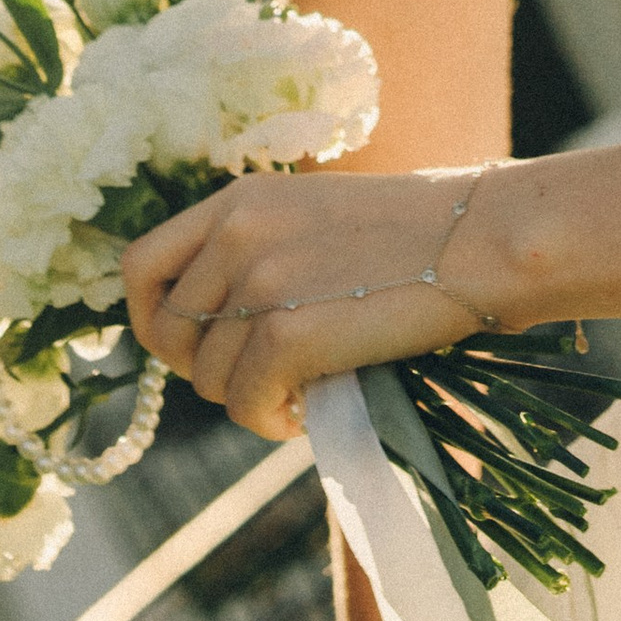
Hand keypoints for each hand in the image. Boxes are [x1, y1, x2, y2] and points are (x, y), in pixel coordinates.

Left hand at [122, 166, 521, 446]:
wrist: (479, 239)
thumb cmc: (417, 234)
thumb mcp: (315, 216)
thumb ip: (259, 252)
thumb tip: (217, 328)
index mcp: (240, 199)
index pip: (140, 266)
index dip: (152, 319)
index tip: (190, 347)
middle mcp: (235, 233)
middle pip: (167, 334)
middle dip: (203, 370)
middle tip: (257, 379)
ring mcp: (257, 282)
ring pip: (206, 379)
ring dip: (246, 400)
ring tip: (298, 394)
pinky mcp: (284, 333)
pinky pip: (244, 404)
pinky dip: (269, 421)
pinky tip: (306, 411)